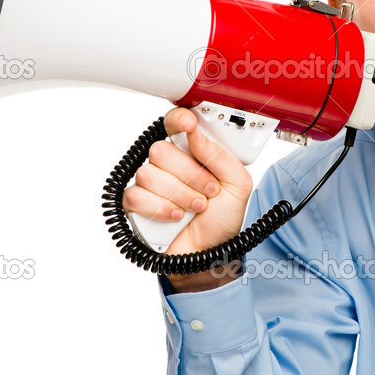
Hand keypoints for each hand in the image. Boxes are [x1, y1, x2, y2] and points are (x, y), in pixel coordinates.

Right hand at [122, 106, 251, 291]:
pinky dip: (161, 208)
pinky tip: (176, 216)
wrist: (210, 254)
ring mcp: (149, 184)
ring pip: (149, 174)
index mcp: (192, 152)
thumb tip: (197, 134)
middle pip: (161, 150)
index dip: (178, 120)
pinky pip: (136, 195)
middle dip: (190, 174)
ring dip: (180, 195)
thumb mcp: (238, 185)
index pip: (176, 124)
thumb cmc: (222, 218)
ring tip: (196, 207)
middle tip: (209, 191)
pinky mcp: (135, 205)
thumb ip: (222, 157)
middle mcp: (168, 164)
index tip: (189, 124)